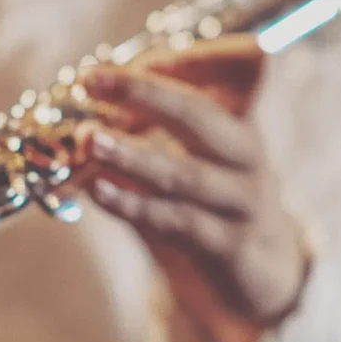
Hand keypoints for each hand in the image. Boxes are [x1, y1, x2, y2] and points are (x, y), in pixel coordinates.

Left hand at [78, 35, 308, 341]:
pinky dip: (135, 205)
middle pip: (200, 117)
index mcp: (236, 126)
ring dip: (132, 156)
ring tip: (90, 140)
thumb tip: (80, 127)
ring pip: (184, 174)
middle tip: (93, 85)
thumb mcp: (185, 168)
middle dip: (146, 96)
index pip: (202, 83)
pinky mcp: (231, 244)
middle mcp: (246, 157)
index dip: (154, 71)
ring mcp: (243, 201)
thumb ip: (141, 146)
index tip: (100, 70)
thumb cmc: (208, 207)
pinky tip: (99, 192)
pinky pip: (178, 221)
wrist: (260, 271)